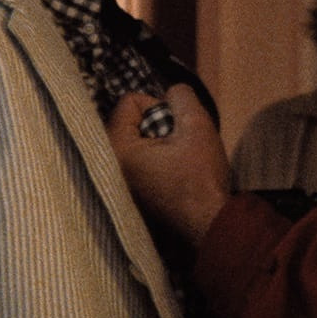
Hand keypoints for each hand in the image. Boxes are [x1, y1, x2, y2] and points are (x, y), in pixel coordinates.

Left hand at [108, 86, 230, 243]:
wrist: (208, 225)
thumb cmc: (201, 179)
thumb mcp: (197, 125)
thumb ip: (181, 96)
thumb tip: (172, 92)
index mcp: (117, 149)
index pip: (129, 102)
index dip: (159, 106)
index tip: (177, 128)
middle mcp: (108, 167)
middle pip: (130, 121)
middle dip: (158, 125)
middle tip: (179, 145)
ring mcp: (117, 184)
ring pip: (136, 141)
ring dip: (159, 143)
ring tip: (179, 161)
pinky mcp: (128, 196)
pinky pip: (138, 161)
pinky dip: (156, 160)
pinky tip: (175, 175)